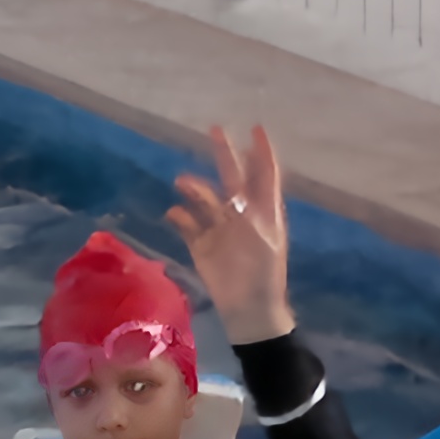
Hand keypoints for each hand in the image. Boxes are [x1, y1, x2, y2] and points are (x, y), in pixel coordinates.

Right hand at [161, 125, 296, 340]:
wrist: (250, 310)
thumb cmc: (265, 274)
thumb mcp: (265, 240)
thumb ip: (251, 215)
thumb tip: (235, 194)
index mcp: (264, 210)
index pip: (264, 174)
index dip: (262, 152)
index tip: (256, 128)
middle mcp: (241, 214)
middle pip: (232, 177)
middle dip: (225, 154)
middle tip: (215, 129)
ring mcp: (220, 229)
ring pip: (205, 199)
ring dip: (195, 187)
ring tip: (181, 181)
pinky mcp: (202, 246)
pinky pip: (188, 224)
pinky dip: (180, 215)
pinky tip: (174, 212)